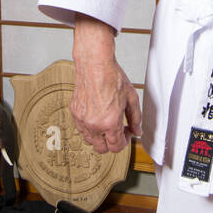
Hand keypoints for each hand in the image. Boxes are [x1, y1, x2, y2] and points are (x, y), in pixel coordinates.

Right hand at [71, 15, 142, 153]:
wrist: (95, 63)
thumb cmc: (111, 76)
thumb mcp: (131, 98)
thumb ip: (136, 118)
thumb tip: (137, 131)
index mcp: (110, 122)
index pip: (116, 147)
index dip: (125, 142)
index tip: (127, 133)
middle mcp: (94, 124)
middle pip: (102, 149)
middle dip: (112, 142)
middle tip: (118, 130)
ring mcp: (82, 119)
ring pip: (90, 141)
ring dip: (100, 136)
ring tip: (107, 123)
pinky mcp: (75, 113)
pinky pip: (81, 129)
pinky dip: (89, 128)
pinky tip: (97, 117)